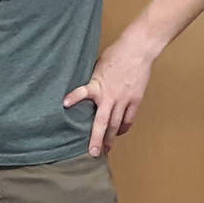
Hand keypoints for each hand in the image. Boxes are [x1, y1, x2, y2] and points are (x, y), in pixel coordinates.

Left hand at [62, 38, 155, 156]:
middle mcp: (111, 95)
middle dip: (97, 139)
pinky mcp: (135, 100)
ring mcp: (124, 99)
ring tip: (106, 149)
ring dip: (110, 138)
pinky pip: (129, 119)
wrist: (138, 50)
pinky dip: (123, 127)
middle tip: (93, 153)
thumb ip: (93, 82)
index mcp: (98, 85)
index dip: (74, 97)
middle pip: (103, 122)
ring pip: (116, 125)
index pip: (83, 92)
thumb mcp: (98, 67)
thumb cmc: (116, 55)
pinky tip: (119, 132)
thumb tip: (86, 93)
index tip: (65, 103)